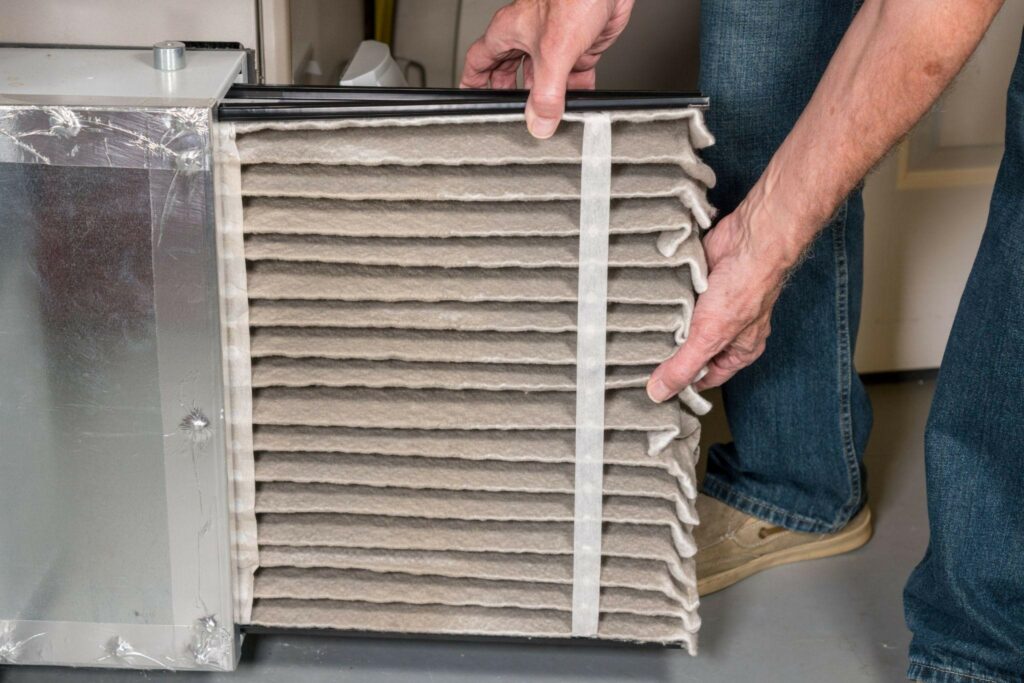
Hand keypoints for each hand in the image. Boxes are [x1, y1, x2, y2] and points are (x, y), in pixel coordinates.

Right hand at [459, 0, 634, 137]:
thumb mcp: (553, 52)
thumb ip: (546, 93)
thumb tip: (540, 122)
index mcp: (509, 32)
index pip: (480, 61)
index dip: (472, 82)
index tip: (471, 99)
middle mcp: (529, 36)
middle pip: (510, 72)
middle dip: (511, 95)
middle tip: (510, 114)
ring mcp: (555, 42)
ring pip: (543, 77)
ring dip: (547, 98)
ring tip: (547, 118)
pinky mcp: (579, 46)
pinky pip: (572, 76)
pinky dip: (574, 92)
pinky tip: (577, 104)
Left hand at [646, 198, 801, 401]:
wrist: (749, 240)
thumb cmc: (745, 288)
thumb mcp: (710, 336)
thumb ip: (684, 366)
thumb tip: (659, 392)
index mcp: (737, 351)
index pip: (703, 378)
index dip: (680, 384)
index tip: (651, 387)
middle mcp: (725, 331)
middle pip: (688, 351)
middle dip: (667, 353)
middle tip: (637, 359)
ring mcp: (710, 307)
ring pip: (679, 325)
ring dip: (663, 325)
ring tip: (638, 332)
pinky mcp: (697, 285)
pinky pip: (674, 300)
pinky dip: (663, 301)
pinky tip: (647, 306)